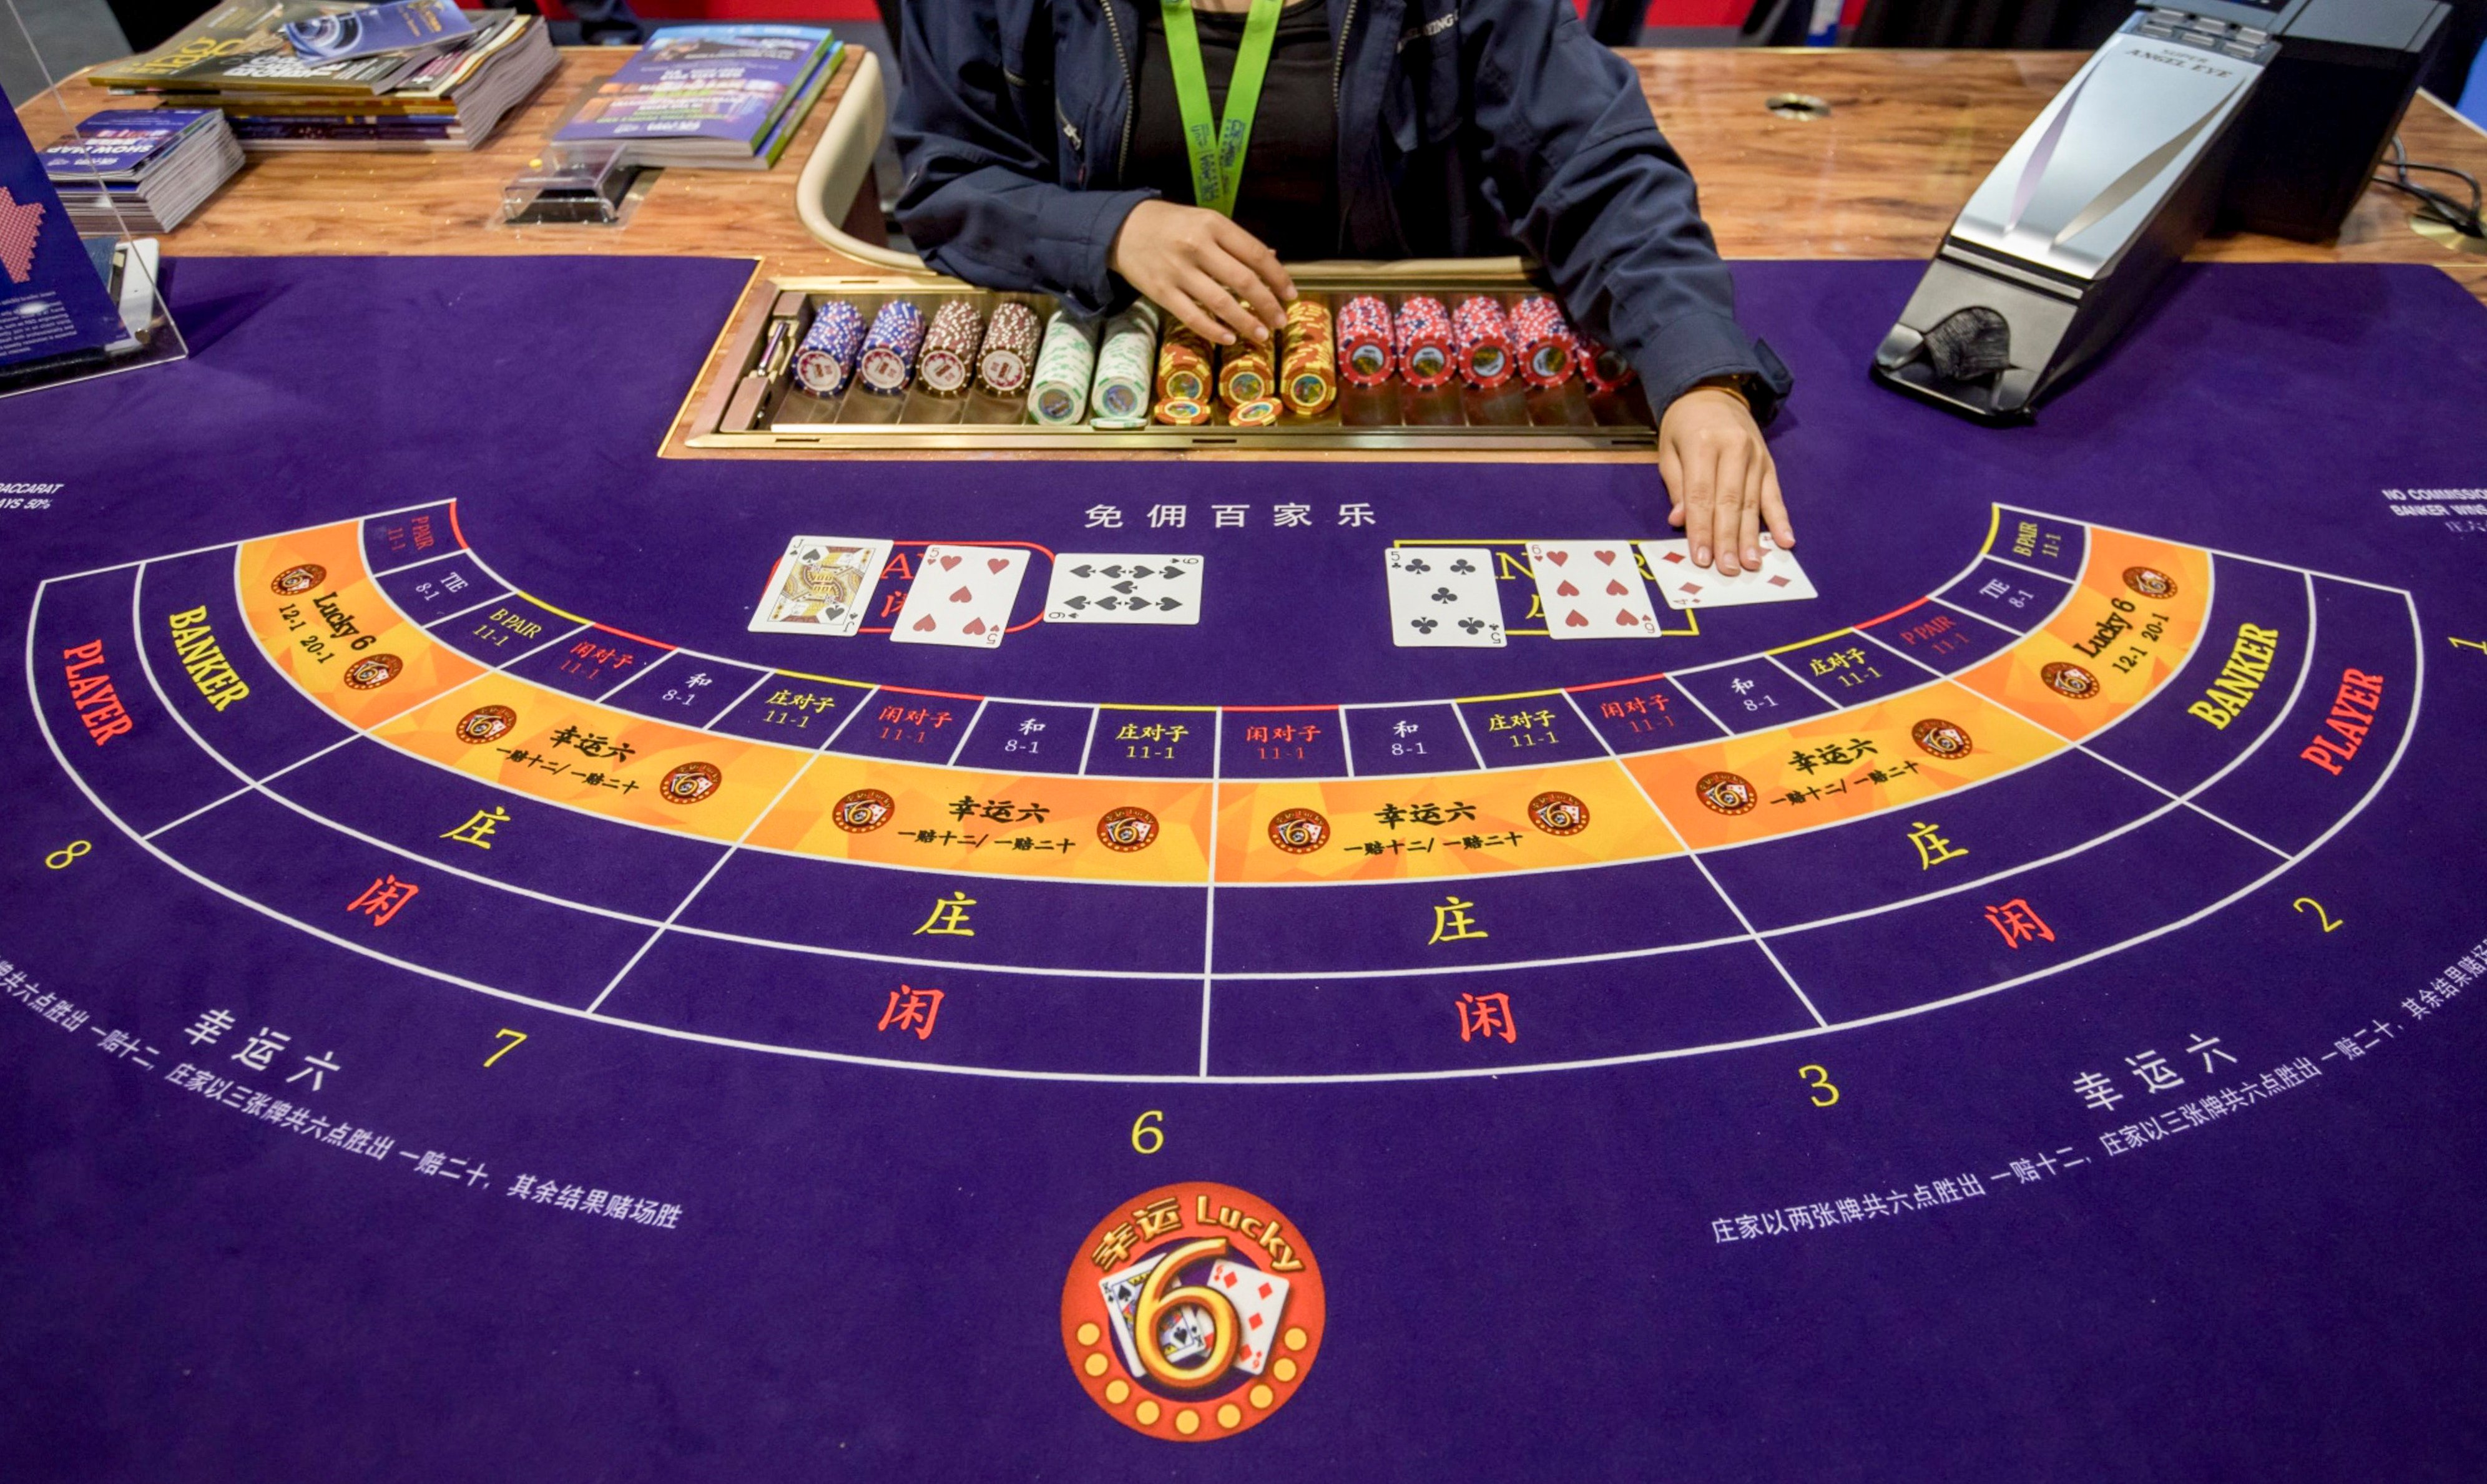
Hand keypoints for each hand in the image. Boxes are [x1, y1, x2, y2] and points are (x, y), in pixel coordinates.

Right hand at [1108, 199, 1294, 346]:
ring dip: (1245, 323)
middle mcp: (1197, 246)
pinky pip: (1192, 316)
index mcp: (1213, 224)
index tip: (1290, 295)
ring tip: (1261, 335)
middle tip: (1279, 322)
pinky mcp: (1161, 292)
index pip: (1255, 254)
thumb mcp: (1204, 221)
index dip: (1278, 277)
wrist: (1121, 228)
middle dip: (1267, 305)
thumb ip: (1235, 241)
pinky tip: (1229, 338)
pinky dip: (1213, 330)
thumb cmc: (1170, 224)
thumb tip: (1272, 258)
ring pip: (1220, 303)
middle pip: (1243, 281)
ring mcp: (1178, 271)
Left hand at [1657, 385, 1791, 576]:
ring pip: (1753, 503)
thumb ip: (1676, 485)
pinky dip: (1781, 519)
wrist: (1715, 392)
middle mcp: (1734, 449)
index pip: (1701, 494)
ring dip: (1752, 537)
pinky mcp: (1769, 464)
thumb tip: (1679, 521)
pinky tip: (1787, 541)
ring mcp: (1756, 457)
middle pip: (1730, 502)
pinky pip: (1775, 495)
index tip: (1701, 558)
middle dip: (1728, 539)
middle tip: (1729, 569)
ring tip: (1752, 564)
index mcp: (1703, 443)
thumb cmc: (1684, 426)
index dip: (1701, 528)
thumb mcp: (1669, 449)